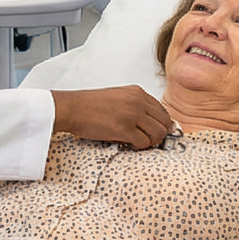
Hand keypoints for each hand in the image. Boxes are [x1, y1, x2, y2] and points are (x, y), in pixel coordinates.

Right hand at [52, 86, 172, 150]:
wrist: (73, 108)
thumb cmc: (90, 104)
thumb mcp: (118, 96)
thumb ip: (134, 105)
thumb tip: (147, 122)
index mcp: (137, 92)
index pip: (162, 110)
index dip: (161, 123)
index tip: (156, 131)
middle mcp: (138, 101)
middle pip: (165, 122)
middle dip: (159, 134)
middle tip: (149, 140)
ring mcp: (133, 114)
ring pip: (158, 134)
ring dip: (150, 142)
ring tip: (138, 143)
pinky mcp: (125, 129)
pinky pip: (144, 143)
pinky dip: (139, 147)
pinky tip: (129, 144)